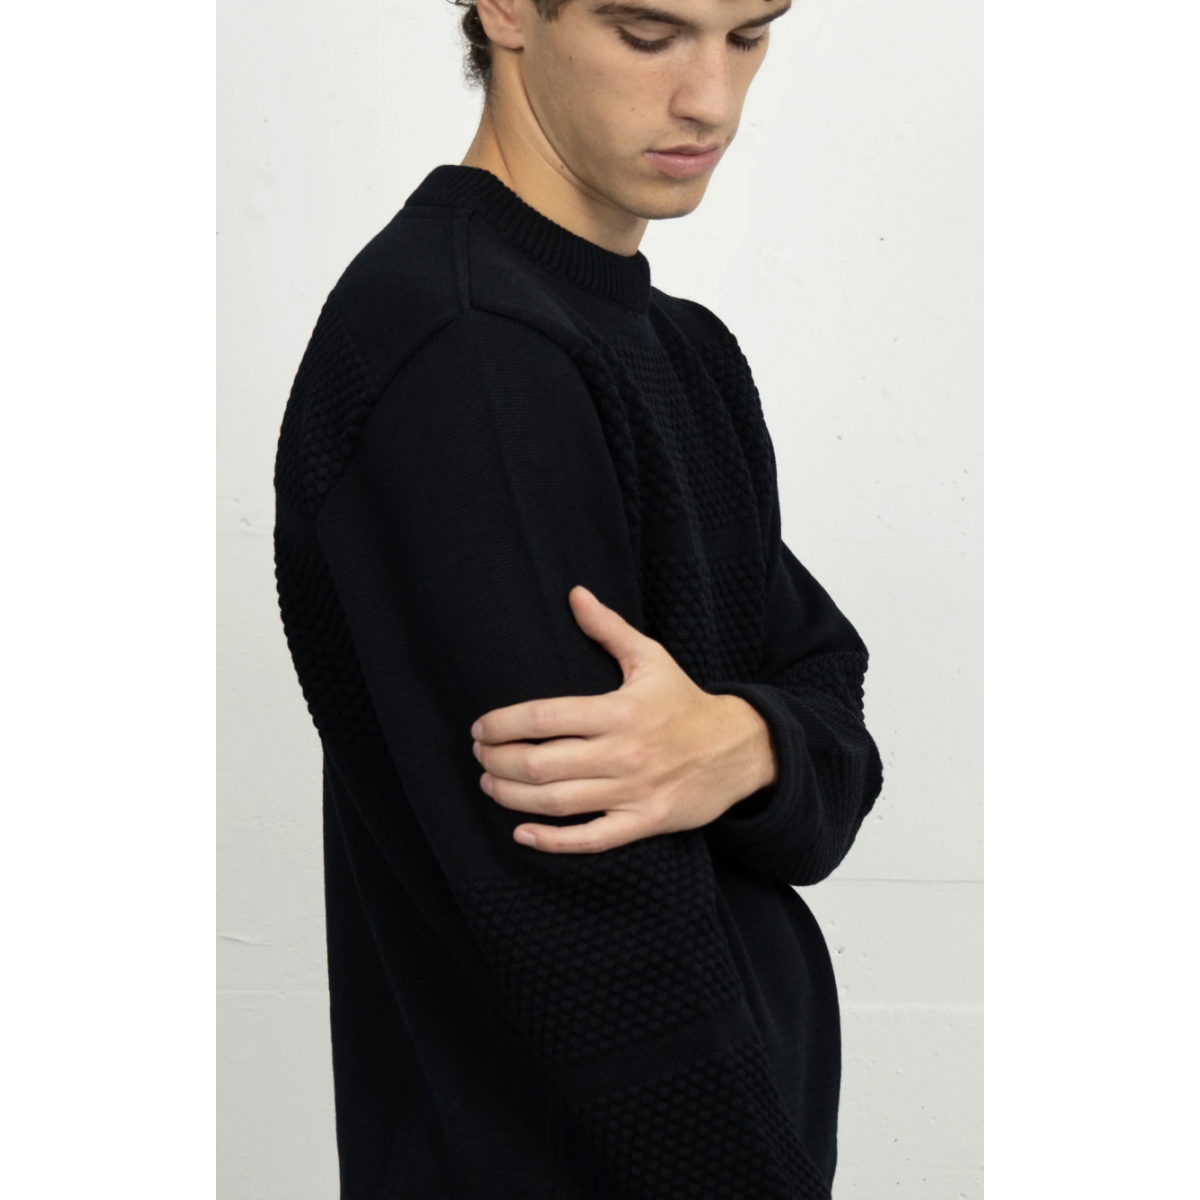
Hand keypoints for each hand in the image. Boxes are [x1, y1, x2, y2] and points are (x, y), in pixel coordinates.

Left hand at [470, 586, 777, 852]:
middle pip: (542, 763)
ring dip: (511, 795)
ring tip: (489, 783)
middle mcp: (624, 752)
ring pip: (557, 802)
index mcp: (620, 710)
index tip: (481, 726)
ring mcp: (634, 791)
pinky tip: (522, 833)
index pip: (545, 716)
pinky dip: (553, 841)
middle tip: (479, 754)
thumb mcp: (651, 658)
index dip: (504, 723)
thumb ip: (608, 628)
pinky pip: (591, 839)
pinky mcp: (644, 822)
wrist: (739, 749)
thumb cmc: (685, 702)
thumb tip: (575, 593)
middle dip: (498, 760)